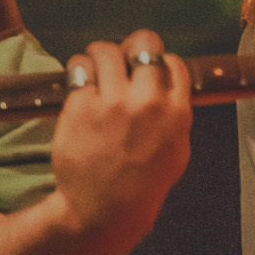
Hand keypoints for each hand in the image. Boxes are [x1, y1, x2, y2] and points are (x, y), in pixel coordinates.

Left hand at [51, 29, 191, 247]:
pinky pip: (78, 69)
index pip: (173, 63)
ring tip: (95, 71)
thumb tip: (168, 89)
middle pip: (143, 45)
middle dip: (131, 48)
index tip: (148, 69)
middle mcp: (147, 102)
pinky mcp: (81, 105)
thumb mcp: (176, 151)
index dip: (160, 62)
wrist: (104, 209)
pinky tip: (79, 87)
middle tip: (121, 60)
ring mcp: (113, 102)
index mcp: (176, 113)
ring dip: (99, 56)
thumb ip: (174, 115)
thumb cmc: (142, 185)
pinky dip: (77, 73)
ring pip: (105, 50)